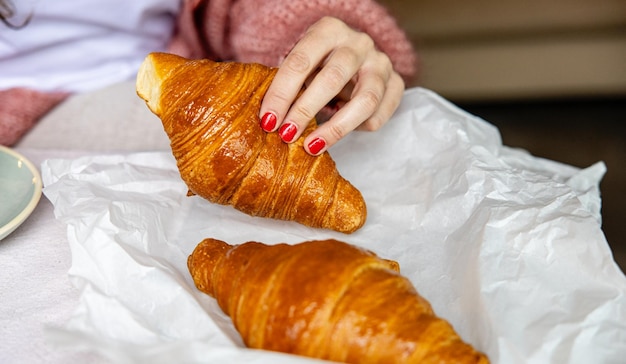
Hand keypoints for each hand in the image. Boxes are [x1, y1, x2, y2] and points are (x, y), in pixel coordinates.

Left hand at [258, 16, 404, 155]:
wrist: (355, 56)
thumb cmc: (319, 63)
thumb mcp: (301, 64)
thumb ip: (288, 84)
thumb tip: (269, 120)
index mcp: (329, 30)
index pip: (300, 61)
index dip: (281, 94)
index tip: (268, 121)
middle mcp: (359, 43)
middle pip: (332, 79)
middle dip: (306, 110)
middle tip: (287, 135)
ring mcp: (381, 63)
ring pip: (365, 100)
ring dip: (336, 128)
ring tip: (313, 146)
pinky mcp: (397, 85)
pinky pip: (379, 115)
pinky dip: (358, 128)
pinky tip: (339, 132)